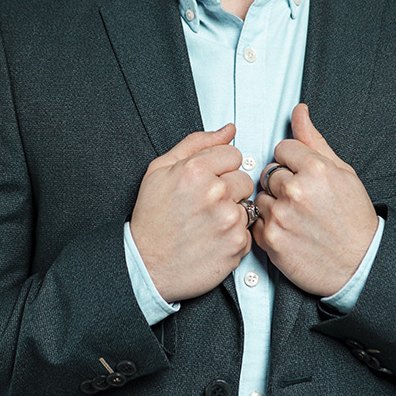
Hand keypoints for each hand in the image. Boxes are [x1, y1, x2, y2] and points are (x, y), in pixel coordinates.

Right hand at [130, 124, 254, 301]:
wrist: (147, 265)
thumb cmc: (151, 219)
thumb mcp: (160, 169)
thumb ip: (197, 143)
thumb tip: (229, 130)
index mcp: (196, 170)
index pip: (234, 154)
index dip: (220, 168)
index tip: (207, 181)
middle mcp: (215, 193)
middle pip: (244, 179)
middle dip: (228, 190)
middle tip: (204, 205)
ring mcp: (228, 220)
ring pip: (248, 205)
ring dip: (231, 213)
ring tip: (207, 223)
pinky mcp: (237, 244)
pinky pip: (248, 231)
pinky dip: (233, 236)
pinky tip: (212, 239)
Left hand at [251, 104, 378, 296]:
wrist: (360, 264)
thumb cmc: (354, 219)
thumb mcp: (342, 172)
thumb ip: (314, 140)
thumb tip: (299, 111)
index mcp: (316, 169)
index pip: (282, 148)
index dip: (293, 162)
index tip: (304, 176)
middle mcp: (296, 191)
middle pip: (269, 172)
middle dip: (283, 184)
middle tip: (304, 201)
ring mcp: (281, 216)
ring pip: (261, 196)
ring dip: (274, 205)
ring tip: (298, 218)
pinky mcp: (271, 240)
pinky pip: (256, 221)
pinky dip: (269, 227)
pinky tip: (290, 232)